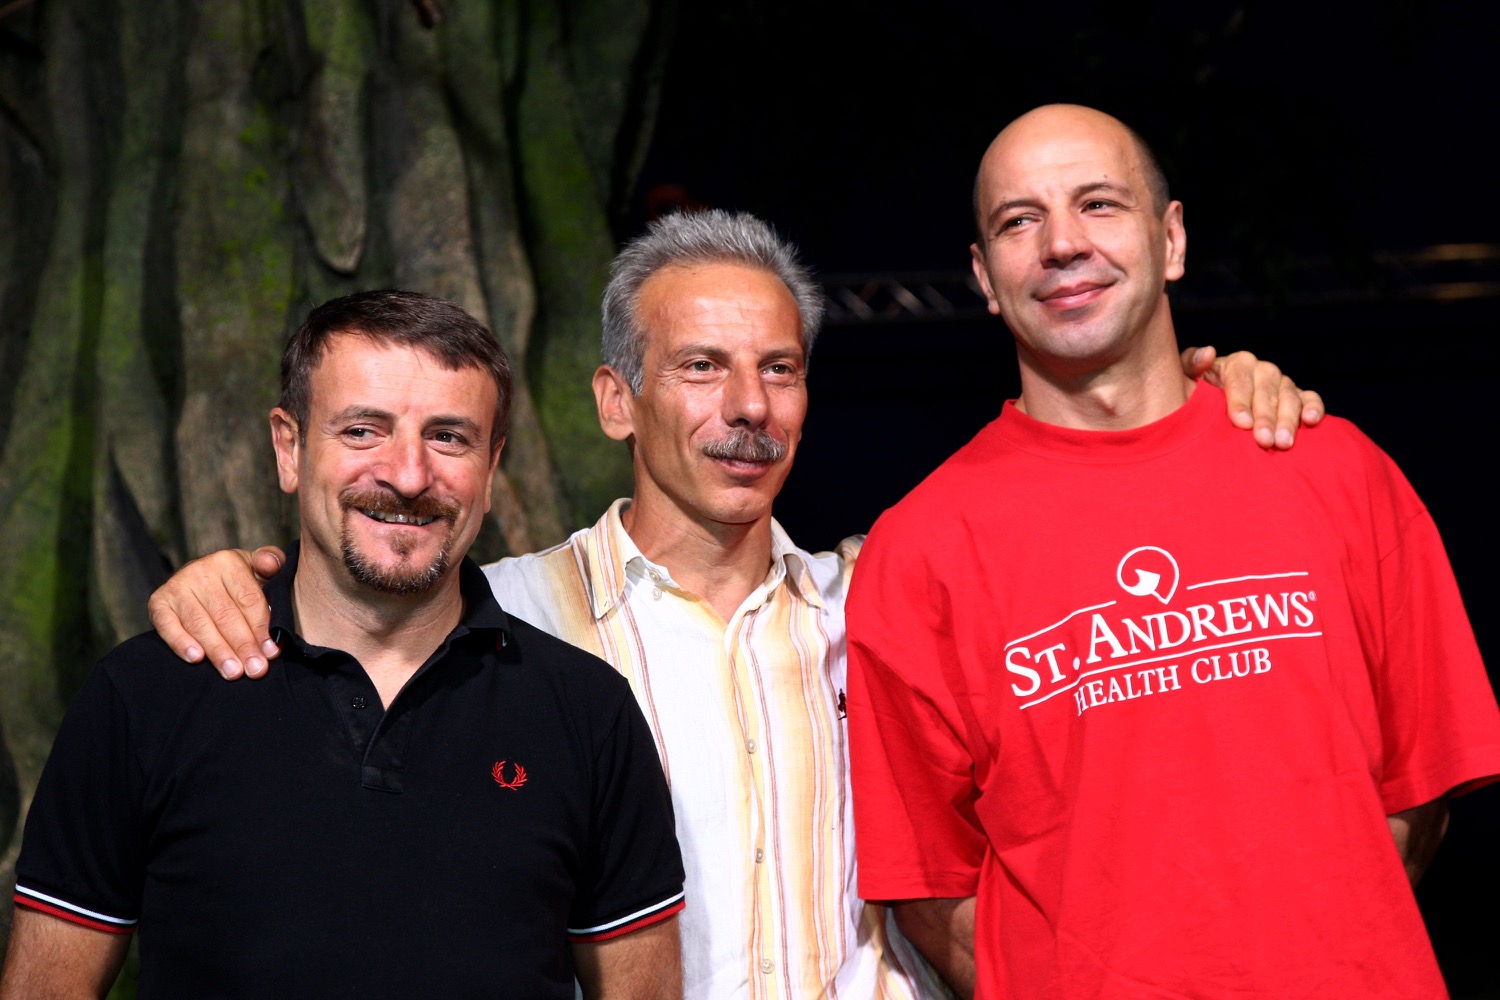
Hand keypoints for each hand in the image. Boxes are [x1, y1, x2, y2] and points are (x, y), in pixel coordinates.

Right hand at [146, 546, 285, 678]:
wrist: (201, 577)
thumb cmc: (237, 579)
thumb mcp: (257, 567)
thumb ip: (272, 562)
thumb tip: (270, 564)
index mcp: (229, 562)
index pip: (248, 599)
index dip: (261, 628)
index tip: (271, 652)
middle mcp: (200, 571)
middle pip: (225, 615)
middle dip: (243, 645)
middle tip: (255, 669)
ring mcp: (177, 586)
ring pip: (200, 624)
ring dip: (218, 651)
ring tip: (233, 672)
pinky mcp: (158, 602)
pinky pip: (167, 626)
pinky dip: (181, 643)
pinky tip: (196, 658)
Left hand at [1181, 346, 1324, 449]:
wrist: (1212, 409)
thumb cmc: (1197, 396)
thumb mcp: (1187, 380)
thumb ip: (1191, 365)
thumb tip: (1207, 353)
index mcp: (1236, 364)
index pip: (1240, 380)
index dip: (1241, 401)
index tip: (1240, 422)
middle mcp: (1262, 370)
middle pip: (1267, 390)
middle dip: (1266, 417)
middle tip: (1264, 441)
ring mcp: (1281, 383)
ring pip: (1289, 396)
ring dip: (1288, 419)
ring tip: (1283, 443)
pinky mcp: (1298, 397)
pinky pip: (1310, 398)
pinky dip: (1313, 407)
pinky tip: (1312, 421)